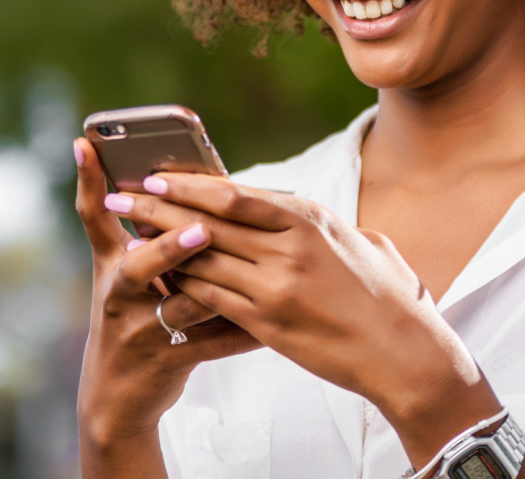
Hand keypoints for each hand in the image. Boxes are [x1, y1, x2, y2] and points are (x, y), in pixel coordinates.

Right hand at [74, 138, 259, 472]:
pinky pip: (214, 342)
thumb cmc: (137, 311)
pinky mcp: (171, 359)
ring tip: (246, 269)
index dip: (89, 181)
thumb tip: (197, 178)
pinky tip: (272, 323)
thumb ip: (151, 232)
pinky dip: (245, 332)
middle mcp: (120, 295)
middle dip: (169, 248)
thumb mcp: (130, 273)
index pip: (94, 216)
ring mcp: (143, 330)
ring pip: (183, 305)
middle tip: (201, 229)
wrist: (118, 395)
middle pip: (138, 266)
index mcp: (113, 263)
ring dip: (215, 286)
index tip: (88, 146)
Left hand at [112, 172, 503, 468]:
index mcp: (310, 218)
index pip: (234, 194)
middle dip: (159, 208)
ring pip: (203, 261)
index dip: (189, 185)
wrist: (400, 347)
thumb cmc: (385, 291)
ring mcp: (277, 286)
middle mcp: (290, 247)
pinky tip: (163, 281)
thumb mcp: (358, 239)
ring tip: (130, 238)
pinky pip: (213, 300)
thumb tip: (296, 212)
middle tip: (123, 197)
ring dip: (162, 248)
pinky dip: (184, 288)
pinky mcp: (268, 324)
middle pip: (208, 222)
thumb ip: (320, 224)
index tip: (156, 177)